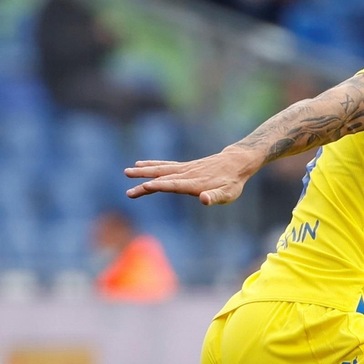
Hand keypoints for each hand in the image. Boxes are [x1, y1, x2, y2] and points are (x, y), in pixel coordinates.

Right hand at [124, 148, 260, 204]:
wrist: (236, 163)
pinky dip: (152, 164)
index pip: (174, 185)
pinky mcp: (184, 167)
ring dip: (144, 171)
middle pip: (163, 178)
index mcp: (196, 184)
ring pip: (161, 170)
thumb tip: (204, 200)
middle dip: (145, 182)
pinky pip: (165, 165)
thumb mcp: (228, 194)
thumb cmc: (232, 183)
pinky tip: (141, 164)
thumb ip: (215, 197)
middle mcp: (187, 174)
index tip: (145, 187)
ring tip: (127, 171)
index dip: (160, 186)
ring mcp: (185, 169)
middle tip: (129, 189)